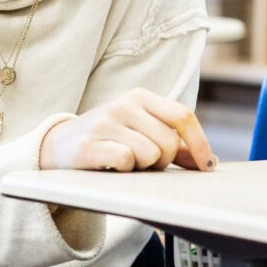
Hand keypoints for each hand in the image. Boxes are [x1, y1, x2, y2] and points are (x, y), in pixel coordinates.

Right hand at [37, 89, 218, 172]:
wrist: (58, 146)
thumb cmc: (107, 141)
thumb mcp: (140, 132)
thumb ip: (173, 143)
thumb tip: (208, 161)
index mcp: (140, 97)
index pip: (183, 116)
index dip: (199, 143)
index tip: (206, 166)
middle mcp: (123, 104)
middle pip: (169, 142)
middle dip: (164, 162)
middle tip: (145, 165)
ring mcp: (105, 123)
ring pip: (150, 154)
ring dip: (142, 167)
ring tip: (125, 163)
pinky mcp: (89, 144)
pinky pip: (126, 161)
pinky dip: (125, 169)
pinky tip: (112, 166)